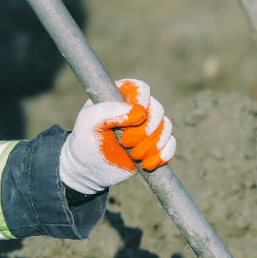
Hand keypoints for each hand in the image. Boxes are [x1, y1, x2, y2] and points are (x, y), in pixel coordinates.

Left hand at [58, 79, 175, 195]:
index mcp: (121, 95)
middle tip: (126, 143)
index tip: (130, 122)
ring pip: (167, 127)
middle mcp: (138, 108)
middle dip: (145, 130)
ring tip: (134, 155)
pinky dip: (162, 156)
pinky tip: (146, 165)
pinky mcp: (155, 145)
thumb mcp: (88, 122)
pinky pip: (170, 145)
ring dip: (153, 144)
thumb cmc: (85, 140)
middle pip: (158, 109)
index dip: (141, 104)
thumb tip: (139, 112)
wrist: (89, 169)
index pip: (141, 89)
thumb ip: (108, 111)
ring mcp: (148, 126)